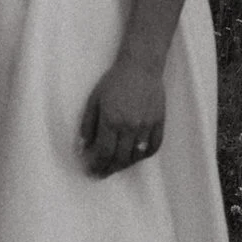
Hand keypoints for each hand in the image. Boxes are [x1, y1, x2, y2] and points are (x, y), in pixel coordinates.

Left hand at [78, 61, 163, 177]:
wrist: (140, 67)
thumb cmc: (114, 82)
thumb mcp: (94, 101)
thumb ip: (87, 125)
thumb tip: (82, 148)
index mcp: (111, 120)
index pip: (104, 152)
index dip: (97, 165)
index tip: (91, 171)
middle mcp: (130, 126)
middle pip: (120, 158)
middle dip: (109, 169)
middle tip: (101, 174)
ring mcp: (146, 125)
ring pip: (136, 156)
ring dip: (125, 165)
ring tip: (116, 166)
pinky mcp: (158, 122)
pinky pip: (153, 147)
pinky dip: (144, 155)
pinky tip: (136, 157)